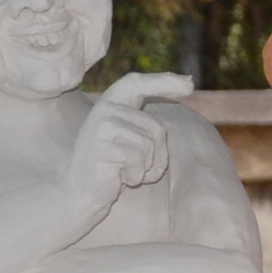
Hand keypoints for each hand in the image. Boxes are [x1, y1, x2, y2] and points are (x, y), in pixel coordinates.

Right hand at [62, 72, 188, 203]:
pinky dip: (136, 175)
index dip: (162, 80)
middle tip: (141, 167)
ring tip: (127, 172)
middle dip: (158, 154)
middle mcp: (103, 110)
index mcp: (110, 105)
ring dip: (146, 167)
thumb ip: (149, 123)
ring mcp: (100, 127)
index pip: (136, 83)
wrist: (82, 192)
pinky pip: (137, 160)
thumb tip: (188, 84)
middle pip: (157, 128)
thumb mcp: (132, 140)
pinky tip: (120, 178)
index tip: (189, 84)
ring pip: (149, 146)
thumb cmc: (114, 166)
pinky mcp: (100, 147)